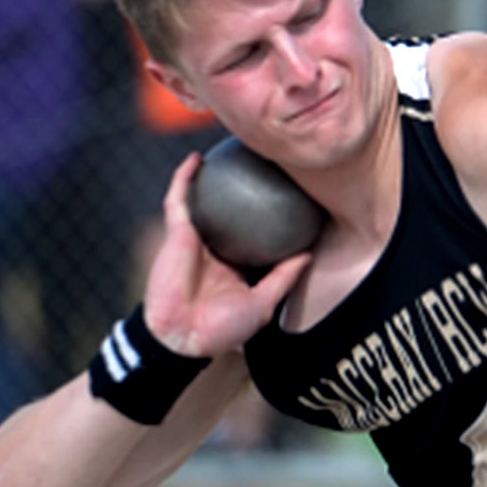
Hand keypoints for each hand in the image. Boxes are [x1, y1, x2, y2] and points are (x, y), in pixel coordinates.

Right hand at [142, 153, 309, 356]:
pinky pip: (179, 199)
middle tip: (265, 161)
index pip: (257, 231)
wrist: (183, 339)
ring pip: (205, 198)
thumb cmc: (224, 329)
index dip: (270, 213)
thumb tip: (310, 253)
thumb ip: (284, 277)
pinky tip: (197, 158)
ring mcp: (196, 239)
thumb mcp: (264, 303)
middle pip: (234, 209)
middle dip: (245, 186)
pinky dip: (185, 177)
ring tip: (230, 148)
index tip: (293, 193)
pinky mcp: (177, 233)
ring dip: (213, 174)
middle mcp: (217, 246)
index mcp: (237, 263)